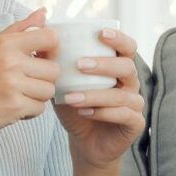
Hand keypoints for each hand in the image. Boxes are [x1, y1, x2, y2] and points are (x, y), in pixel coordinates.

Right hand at [0, 9, 59, 142]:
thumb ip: (20, 29)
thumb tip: (43, 13)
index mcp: (6, 43)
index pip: (50, 37)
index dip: (53, 50)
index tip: (42, 58)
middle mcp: (10, 61)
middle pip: (54, 69)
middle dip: (43, 79)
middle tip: (24, 83)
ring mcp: (12, 84)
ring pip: (49, 90)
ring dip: (37, 96)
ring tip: (18, 94)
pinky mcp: (14, 106)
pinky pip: (40, 108)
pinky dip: (30, 111)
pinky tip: (13, 106)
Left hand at [55, 27, 145, 168]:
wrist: (84, 142)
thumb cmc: (76, 108)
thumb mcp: (62, 84)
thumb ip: (55, 62)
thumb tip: (40, 37)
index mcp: (118, 68)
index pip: (127, 47)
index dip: (119, 38)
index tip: (100, 33)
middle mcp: (131, 83)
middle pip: (127, 67)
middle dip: (104, 65)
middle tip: (79, 64)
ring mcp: (135, 104)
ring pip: (122, 95)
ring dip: (95, 94)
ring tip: (71, 98)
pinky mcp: (135, 124)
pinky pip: (124, 115)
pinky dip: (103, 113)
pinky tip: (85, 112)